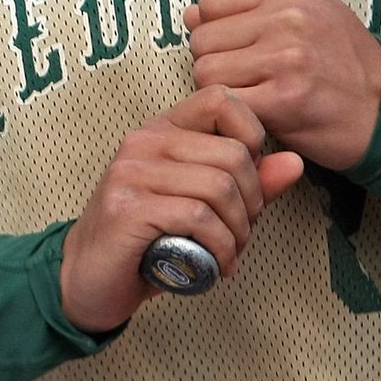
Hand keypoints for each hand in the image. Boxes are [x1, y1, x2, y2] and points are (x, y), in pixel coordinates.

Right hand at [59, 85, 303, 333]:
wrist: (86, 280)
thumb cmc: (148, 240)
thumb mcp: (204, 206)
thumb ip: (247, 183)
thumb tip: (294, 162)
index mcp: (163, 129)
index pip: (222, 100)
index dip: (252, 137)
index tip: (248, 183)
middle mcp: (144, 141)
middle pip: (233, 154)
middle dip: (253, 203)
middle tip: (242, 234)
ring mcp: (131, 172)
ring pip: (219, 187)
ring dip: (237, 232)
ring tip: (229, 254)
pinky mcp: (127, 208)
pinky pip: (198, 218)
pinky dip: (219, 248)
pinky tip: (214, 266)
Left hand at [185, 0, 380, 172]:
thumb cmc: (345, 63)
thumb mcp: (309, 15)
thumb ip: (252, 10)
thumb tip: (191, 13)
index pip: (210, 2)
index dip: (214, 30)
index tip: (234, 49)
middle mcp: (287, 18)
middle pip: (203, 40)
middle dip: (214, 63)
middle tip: (244, 80)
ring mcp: (285, 58)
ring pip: (206, 72)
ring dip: (221, 92)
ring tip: (251, 97)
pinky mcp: (283, 99)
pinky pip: (226, 103)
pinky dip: (233, 115)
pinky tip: (256, 115)